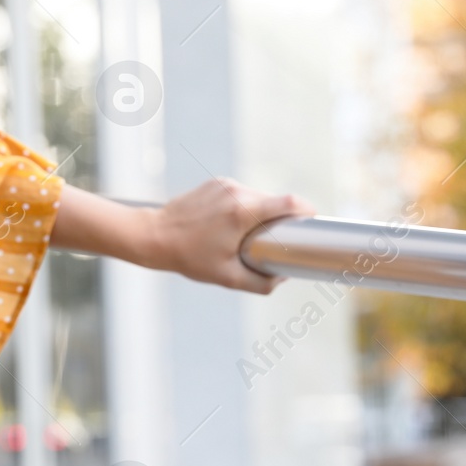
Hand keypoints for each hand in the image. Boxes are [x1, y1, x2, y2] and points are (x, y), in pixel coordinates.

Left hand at [147, 178, 313, 293]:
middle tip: (278, 240)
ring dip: (261, 213)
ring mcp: (225, 185)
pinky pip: (241, 194)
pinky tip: (230, 226)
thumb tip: (283, 278)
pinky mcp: (216, 183)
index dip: (307, 211)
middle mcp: (236, 192)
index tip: (312, 224)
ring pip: (258, 196)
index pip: (290, 201)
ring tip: (249, 235)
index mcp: (243, 212)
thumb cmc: (188, 258)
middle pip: (275, 200)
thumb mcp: (226, 277)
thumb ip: (260, 283)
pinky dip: (243, 207)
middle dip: (282, 219)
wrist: (153, 236)